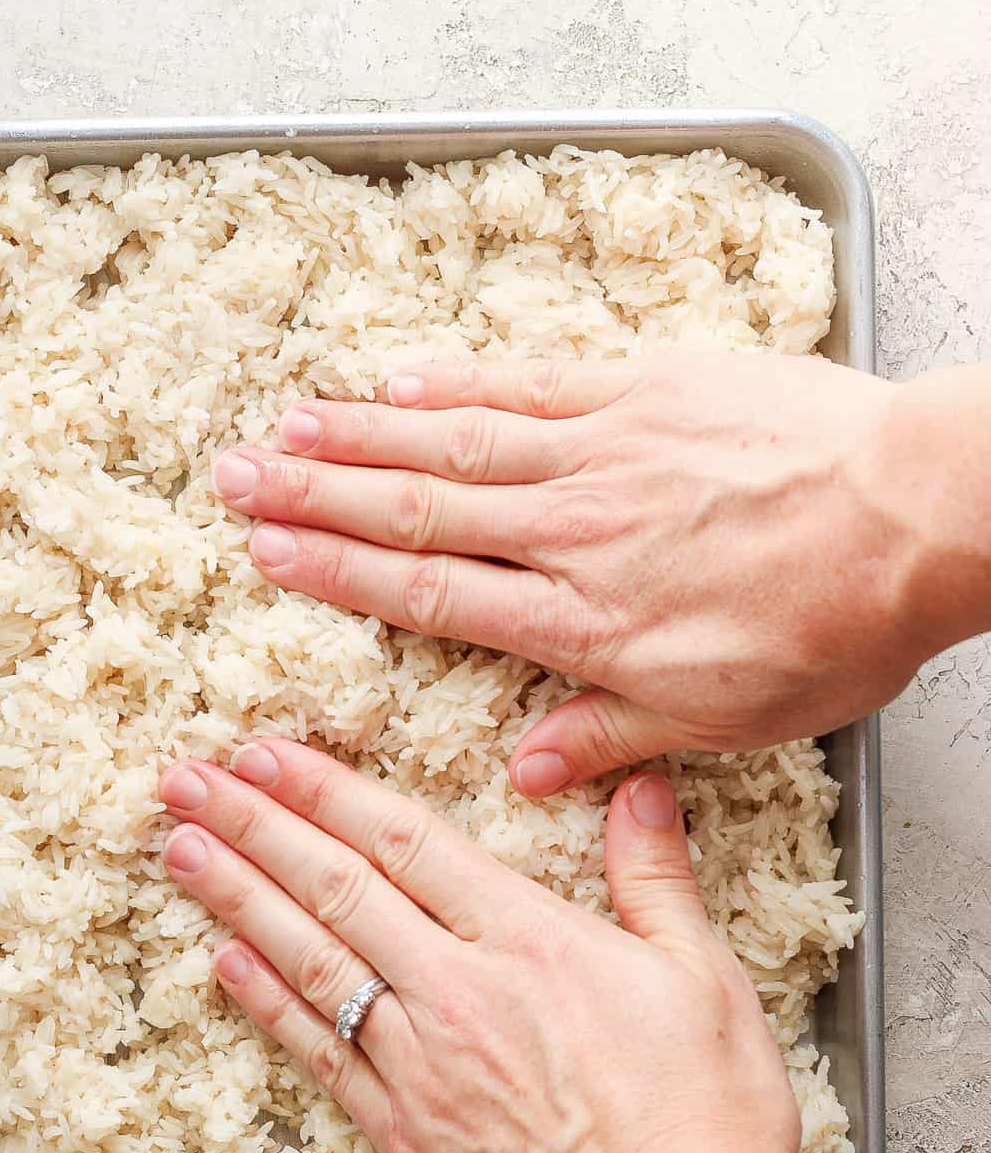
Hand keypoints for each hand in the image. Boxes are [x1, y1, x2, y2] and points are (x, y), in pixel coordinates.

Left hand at [159, 741, 822, 1152]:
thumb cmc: (705, 1126)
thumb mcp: (705, 981)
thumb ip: (655, 877)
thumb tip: (641, 788)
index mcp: (529, 940)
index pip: (405, 840)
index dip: (326, 790)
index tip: (266, 754)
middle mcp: (456, 992)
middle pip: (335, 888)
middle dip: (253, 825)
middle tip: (186, 780)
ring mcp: (419, 1068)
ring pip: (308, 961)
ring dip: (236, 898)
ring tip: (180, 849)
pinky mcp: (403, 1140)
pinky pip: (318, 1054)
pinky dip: (266, 1002)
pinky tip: (225, 963)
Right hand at [210, 352, 949, 794]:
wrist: (918, 515)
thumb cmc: (833, 624)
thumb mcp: (726, 718)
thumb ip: (613, 738)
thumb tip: (527, 773)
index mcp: (584, 623)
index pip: (431, 595)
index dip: (339, 573)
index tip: (269, 555)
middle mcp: (572, 532)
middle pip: (417, 512)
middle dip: (315, 495)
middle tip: (234, 479)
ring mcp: (604, 453)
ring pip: (455, 443)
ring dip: (360, 433)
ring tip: (284, 425)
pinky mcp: (645, 391)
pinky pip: (530, 383)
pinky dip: (457, 382)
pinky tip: (398, 380)